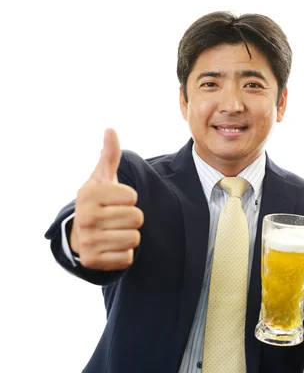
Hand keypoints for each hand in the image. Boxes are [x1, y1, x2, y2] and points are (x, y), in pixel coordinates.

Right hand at [70, 129, 143, 270]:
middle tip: (116, 217)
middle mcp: (85, 218)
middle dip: (132, 218)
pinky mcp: (93, 261)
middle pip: (137, 218)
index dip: (129, 198)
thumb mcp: (102, 178)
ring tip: (114, 231)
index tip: (115, 200)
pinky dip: (124, 253)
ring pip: (134, 238)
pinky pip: (127, 257)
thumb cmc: (98, 202)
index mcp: (89, 195)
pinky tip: (111, 246)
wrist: (79, 235)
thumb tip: (111, 129)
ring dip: (130, 235)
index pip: (132, 197)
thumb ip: (109, 155)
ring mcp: (88, 241)